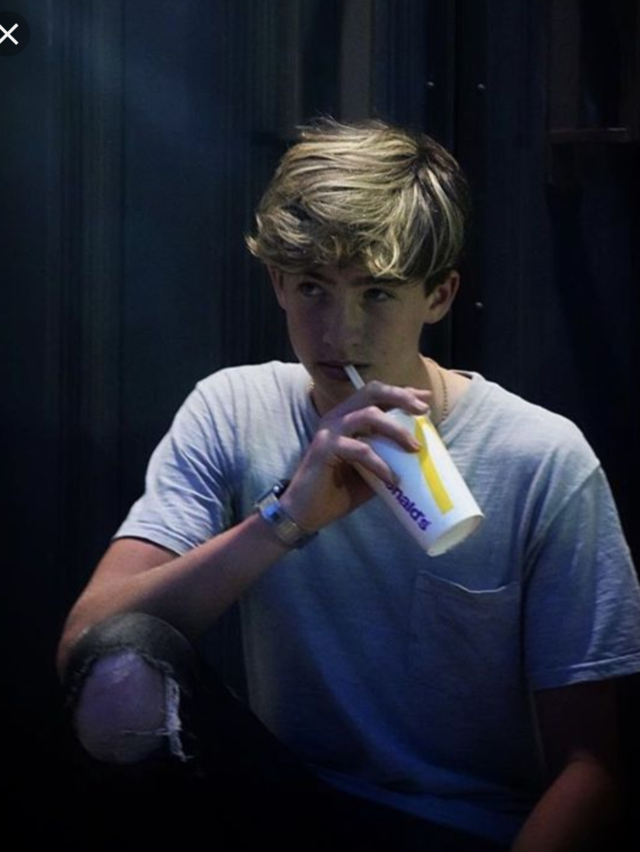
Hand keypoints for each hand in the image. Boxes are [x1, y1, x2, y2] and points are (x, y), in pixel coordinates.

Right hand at [279, 381, 431, 531]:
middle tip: (423, 411)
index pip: (376, 394)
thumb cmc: (338, 490)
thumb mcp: (370, 471)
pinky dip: (380, 463)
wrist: (306, 512)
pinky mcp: (325, 448)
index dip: (402, 393)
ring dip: (396, 430)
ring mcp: (330, 431)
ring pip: (368, 415)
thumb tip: (420, 456)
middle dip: (401, 397)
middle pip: (372, 392)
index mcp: (347, 417)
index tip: (426, 400)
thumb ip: (387, 457)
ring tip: (415, 448)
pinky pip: (360, 449)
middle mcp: (337, 417)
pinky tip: (393, 479)